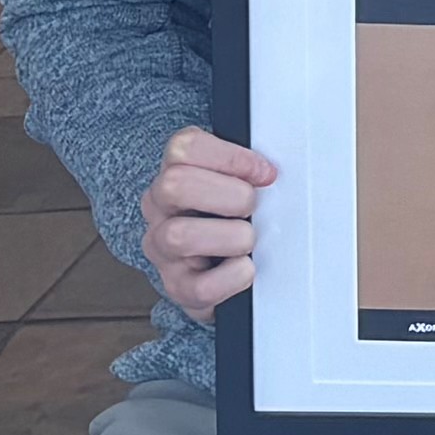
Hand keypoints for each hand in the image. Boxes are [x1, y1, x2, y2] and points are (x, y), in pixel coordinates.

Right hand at [142, 126, 277, 317]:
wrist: (222, 271)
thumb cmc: (234, 218)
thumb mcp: (240, 182)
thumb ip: (252, 170)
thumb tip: (274, 172)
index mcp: (176, 172)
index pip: (184, 147)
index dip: (231, 158)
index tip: (265, 174)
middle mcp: (161, 208)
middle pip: (174, 185)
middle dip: (229, 195)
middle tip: (252, 208)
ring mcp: (163, 249)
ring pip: (179, 236)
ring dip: (231, 237)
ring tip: (248, 240)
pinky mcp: (178, 287)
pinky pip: (201, 286)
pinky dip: (233, 277)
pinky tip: (245, 268)